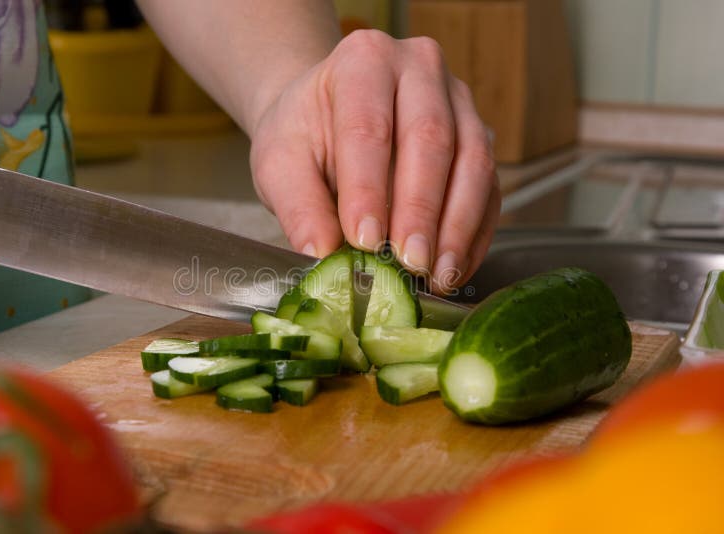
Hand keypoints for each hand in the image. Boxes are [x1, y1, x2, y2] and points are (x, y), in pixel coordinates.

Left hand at [249, 30, 499, 294]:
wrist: (328, 115)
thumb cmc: (304, 134)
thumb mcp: (279, 162)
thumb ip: (297, 204)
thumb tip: (321, 252)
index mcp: (363, 60)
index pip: (368, 127)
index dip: (368, 187)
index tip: (364, 239)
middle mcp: (420, 68)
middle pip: (431, 139)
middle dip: (420, 210)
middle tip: (410, 262)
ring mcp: (458, 101)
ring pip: (473, 162)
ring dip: (457, 226)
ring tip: (437, 275)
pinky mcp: (479, 138)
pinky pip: (490, 187)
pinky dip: (475, 234)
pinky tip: (455, 268)